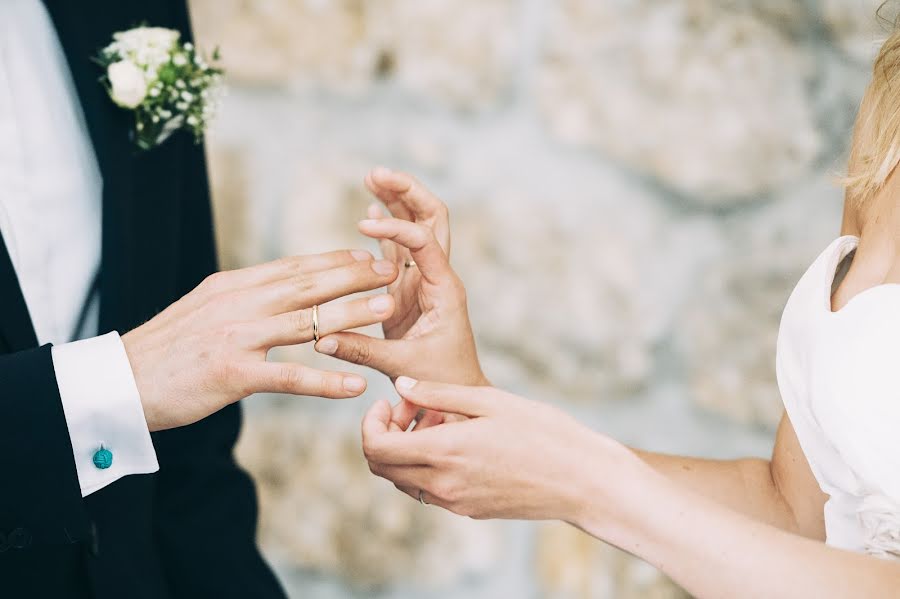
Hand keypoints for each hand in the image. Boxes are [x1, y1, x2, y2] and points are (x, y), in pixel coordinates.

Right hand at [122, 250, 398, 430]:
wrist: (119, 382)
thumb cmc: (166, 350)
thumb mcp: (204, 310)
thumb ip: (242, 299)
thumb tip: (279, 290)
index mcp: (233, 287)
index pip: (293, 267)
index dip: (334, 261)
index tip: (369, 256)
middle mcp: (239, 304)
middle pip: (308, 285)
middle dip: (354, 276)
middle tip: (393, 272)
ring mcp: (236, 337)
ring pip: (306, 322)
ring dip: (350, 315)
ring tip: (387, 310)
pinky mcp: (231, 374)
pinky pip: (288, 377)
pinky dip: (325, 381)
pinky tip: (353, 385)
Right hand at [314, 167, 486, 385]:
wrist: (455, 393)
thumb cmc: (440, 381)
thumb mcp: (401, 366)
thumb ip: (362, 350)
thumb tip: (322, 339)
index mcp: (444, 289)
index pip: (424, 242)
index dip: (395, 228)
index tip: (363, 225)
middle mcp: (437, 277)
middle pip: (432, 219)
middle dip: (408, 192)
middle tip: (379, 173)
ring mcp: (423, 280)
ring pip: (415, 228)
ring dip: (397, 201)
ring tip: (371, 176)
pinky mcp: (408, 289)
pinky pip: (399, 250)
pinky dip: (387, 227)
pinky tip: (370, 207)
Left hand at [361, 377, 636, 521]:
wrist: (582, 480)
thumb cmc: (544, 432)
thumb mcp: (490, 401)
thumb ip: (439, 394)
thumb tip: (401, 386)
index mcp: (446, 451)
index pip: (376, 449)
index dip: (371, 424)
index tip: (391, 402)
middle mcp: (444, 484)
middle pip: (382, 468)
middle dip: (385, 434)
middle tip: (414, 408)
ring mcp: (455, 502)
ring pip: (403, 481)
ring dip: (407, 450)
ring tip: (442, 420)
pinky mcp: (469, 511)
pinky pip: (429, 490)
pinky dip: (427, 465)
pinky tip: (457, 442)